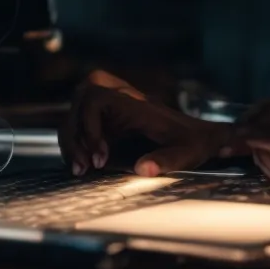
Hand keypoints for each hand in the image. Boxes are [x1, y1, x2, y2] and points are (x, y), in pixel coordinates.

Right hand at [58, 70, 235, 175]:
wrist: (198, 136)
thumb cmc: (194, 142)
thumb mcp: (188, 152)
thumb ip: (168, 160)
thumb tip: (143, 169)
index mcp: (136, 102)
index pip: (96, 100)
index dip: (90, 128)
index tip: (99, 159)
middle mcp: (119, 98)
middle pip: (78, 106)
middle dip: (75, 138)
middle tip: (83, 168)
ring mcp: (110, 107)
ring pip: (73, 116)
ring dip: (71, 143)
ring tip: (81, 170)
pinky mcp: (105, 119)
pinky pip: (78, 125)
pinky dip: (75, 144)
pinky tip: (84, 166)